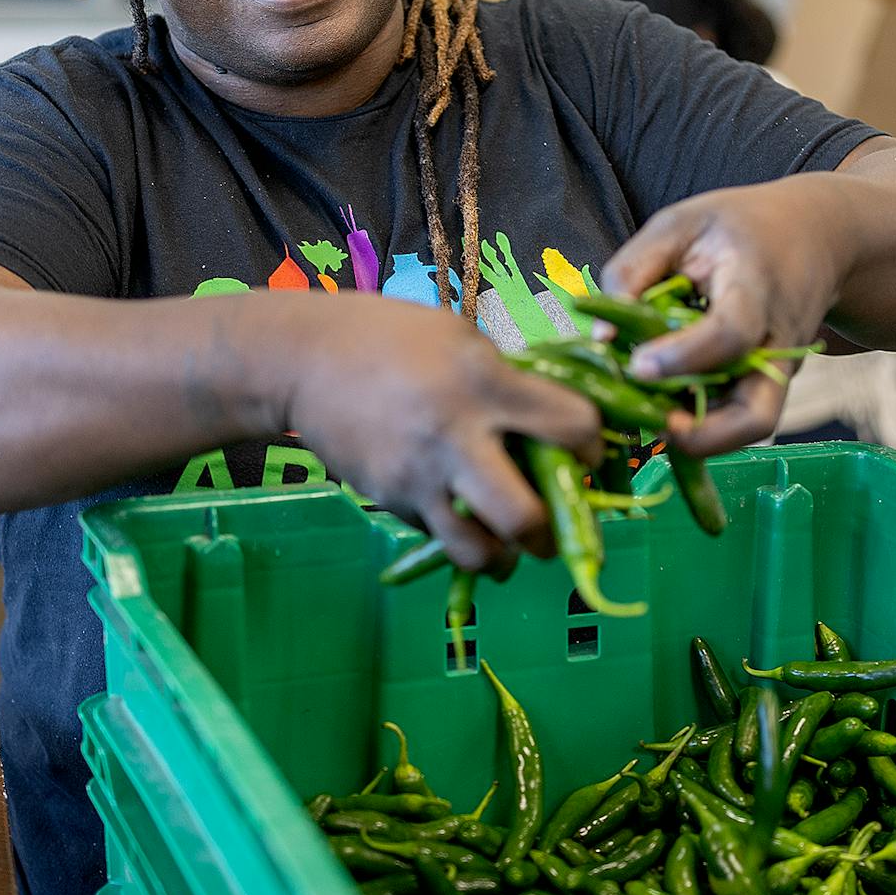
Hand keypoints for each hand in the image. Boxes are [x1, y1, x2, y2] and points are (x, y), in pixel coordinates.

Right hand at [274, 294, 603, 572]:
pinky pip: (437, 534)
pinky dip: (454, 533)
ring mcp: (418, 476)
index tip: (586, 453)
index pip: (571, 427)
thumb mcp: (460, 339)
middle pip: (525, 517)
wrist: (303, 360)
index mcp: (485, 383)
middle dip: (549, 536)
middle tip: (550, 529)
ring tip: (505, 544)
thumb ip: (507, 381)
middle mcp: (456, 436)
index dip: (592, 446)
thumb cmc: (391, 337)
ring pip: (478, 553)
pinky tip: (453, 508)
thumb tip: (552, 425)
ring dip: (502, 557)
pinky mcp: (390, 499)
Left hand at [599, 179, 847, 455]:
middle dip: (703, 436)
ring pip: (751, 426)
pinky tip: (667, 404)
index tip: (637, 366)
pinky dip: (705, 422)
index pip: (730, 334)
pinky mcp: (771, 382)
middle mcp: (778, 340)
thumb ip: (631, 272)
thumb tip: (600, 339)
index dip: (683, 357)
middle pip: (757, 414)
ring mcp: (780, 368)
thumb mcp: (678, 225)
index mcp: (754, 286)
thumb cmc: (737, 228)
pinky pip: (740, 416)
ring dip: (701, 437)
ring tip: (653, 419)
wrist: (814, 235)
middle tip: (652, 426)